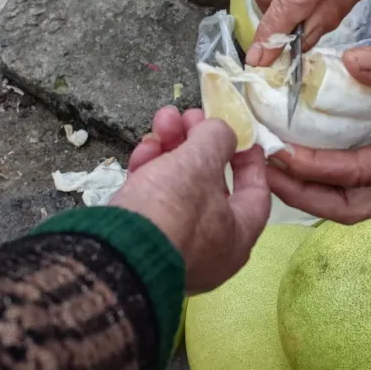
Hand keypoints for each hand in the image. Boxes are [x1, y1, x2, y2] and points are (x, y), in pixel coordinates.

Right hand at [112, 107, 270, 293]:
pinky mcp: (143, 239)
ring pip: (179, 188)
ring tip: (163, 120)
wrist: (114, 252)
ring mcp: (174, 245)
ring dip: (172, 149)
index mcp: (238, 237)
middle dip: (199, 144)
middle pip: (211, 184)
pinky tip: (144, 148)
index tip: (241, 132)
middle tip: (190, 117)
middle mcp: (210, 247)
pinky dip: (151, 171)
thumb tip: (219, 131)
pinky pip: (154, 201)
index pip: (256, 193)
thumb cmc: (173, 209)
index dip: (250, 158)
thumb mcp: (200, 163)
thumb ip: (217, 139)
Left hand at [266, 19, 370, 222]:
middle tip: (263, 171)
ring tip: (271, 167)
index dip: (317, 168)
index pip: (362, 174)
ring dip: (310, 191)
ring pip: (352, 200)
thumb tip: (350, 64)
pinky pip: (355, 179)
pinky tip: (296, 153)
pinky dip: (323, 174)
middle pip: (352, 208)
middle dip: (306, 196)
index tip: (279, 152)